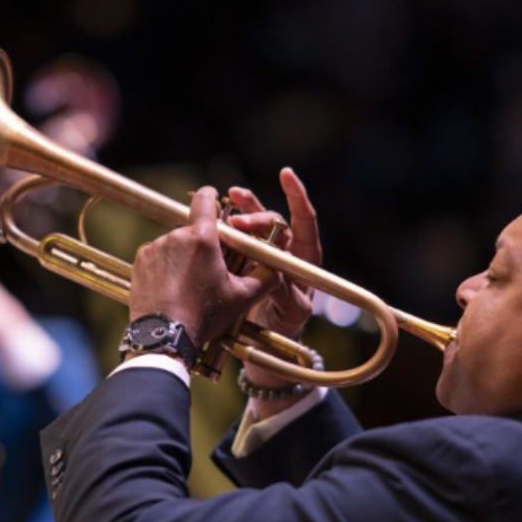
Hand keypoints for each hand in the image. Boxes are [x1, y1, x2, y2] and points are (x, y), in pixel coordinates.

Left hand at [130, 187, 274, 348]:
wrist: (164, 337)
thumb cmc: (205, 315)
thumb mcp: (243, 298)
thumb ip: (266, 277)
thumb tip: (280, 266)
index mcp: (203, 238)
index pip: (206, 199)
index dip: (212, 197)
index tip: (216, 200)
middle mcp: (176, 236)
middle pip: (194, 230)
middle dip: (203, 244)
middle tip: (210, 269)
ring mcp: (155, 248)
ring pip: (175, 244)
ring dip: (184, 257)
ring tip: (190, 285)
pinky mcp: (140, 261)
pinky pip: (158, 256)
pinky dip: (166, 267)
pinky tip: (173, 288)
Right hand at [227, 168, 322, 397]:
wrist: (266, 345)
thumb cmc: (285, 328)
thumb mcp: (292, 313)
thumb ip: (287, 292)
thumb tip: (278, 270)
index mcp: (305, 260)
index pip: (305, 221)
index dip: (298, 197)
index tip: (286, 175)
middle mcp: (286, 251)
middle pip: (274, 221)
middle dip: (256, 215)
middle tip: (236, 222)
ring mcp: (264, 254)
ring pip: (254, 224)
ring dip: (242, 209)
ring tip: (227, 198)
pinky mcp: (244, 260)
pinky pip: (238, 238)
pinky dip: (228, 225)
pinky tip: (216, 218)